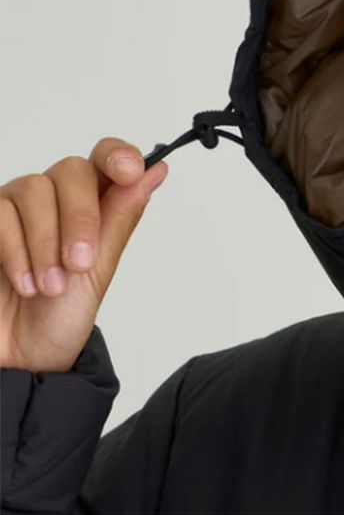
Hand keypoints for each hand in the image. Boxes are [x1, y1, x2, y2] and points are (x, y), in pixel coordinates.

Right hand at [0, 138, 167, 372]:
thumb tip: (156, 171)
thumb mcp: (100, 268)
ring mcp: (17, 208)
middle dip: (81, 217)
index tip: (130, 171)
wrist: (20, 359)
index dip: (119, 155)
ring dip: (46, 242)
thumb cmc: (61, 315)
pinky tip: (25, 282)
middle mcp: (56, 198)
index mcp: (94, 204)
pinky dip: (15, 250)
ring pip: (34, 189)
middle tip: (80, 263)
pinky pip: (0, 212)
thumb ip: (121, 217)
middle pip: (72, 169)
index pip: (107, 159)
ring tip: (50, 287)